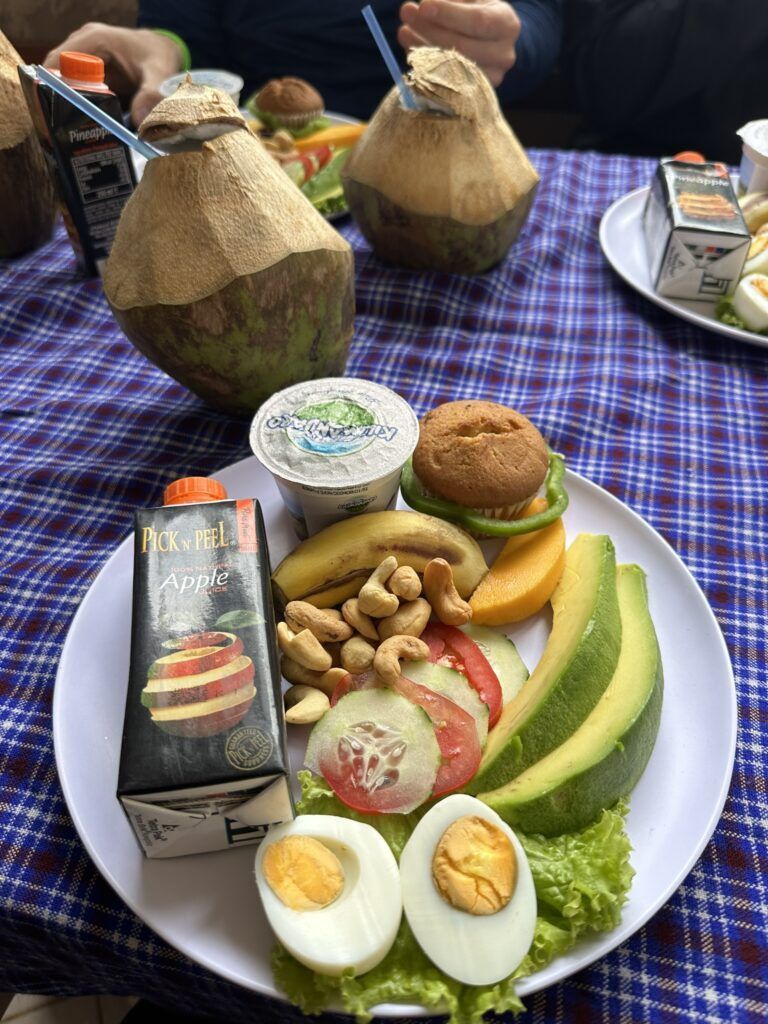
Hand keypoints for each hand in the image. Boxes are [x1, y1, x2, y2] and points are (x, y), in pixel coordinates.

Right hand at [44, 23, 182, 125]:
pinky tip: (84, 133)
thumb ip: (153, 93)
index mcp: (93, 41)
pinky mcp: (91, 79)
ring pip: (66, 88)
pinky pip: (79, 95)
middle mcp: (83, 50)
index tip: (53, 115)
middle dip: (58, 105)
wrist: (162, 52)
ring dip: (67, 111)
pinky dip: (80, 112)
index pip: (57, 62)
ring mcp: (84, 64)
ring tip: (70, 138)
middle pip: (58, 78)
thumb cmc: (158, 55)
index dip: (50, 87)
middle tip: (62, 134)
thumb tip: (141, 120)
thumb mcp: (160, 72)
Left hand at [398, 0, 520, 87]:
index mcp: (506, 25)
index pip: (478, 21)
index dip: (448, 14)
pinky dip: (424, 68)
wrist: (490, 43)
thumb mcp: (471, 0)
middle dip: (430, 30)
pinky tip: (411, 52)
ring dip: (422, 49)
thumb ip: (453, 0)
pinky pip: (445, 84)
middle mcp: (503, 55)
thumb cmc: (477, 13)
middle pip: (462, 48)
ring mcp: (490, 79)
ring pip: (451, 69)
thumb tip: (424, 6)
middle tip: (407, 12)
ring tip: (404, 31)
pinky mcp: (474, 96)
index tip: (424, 5)